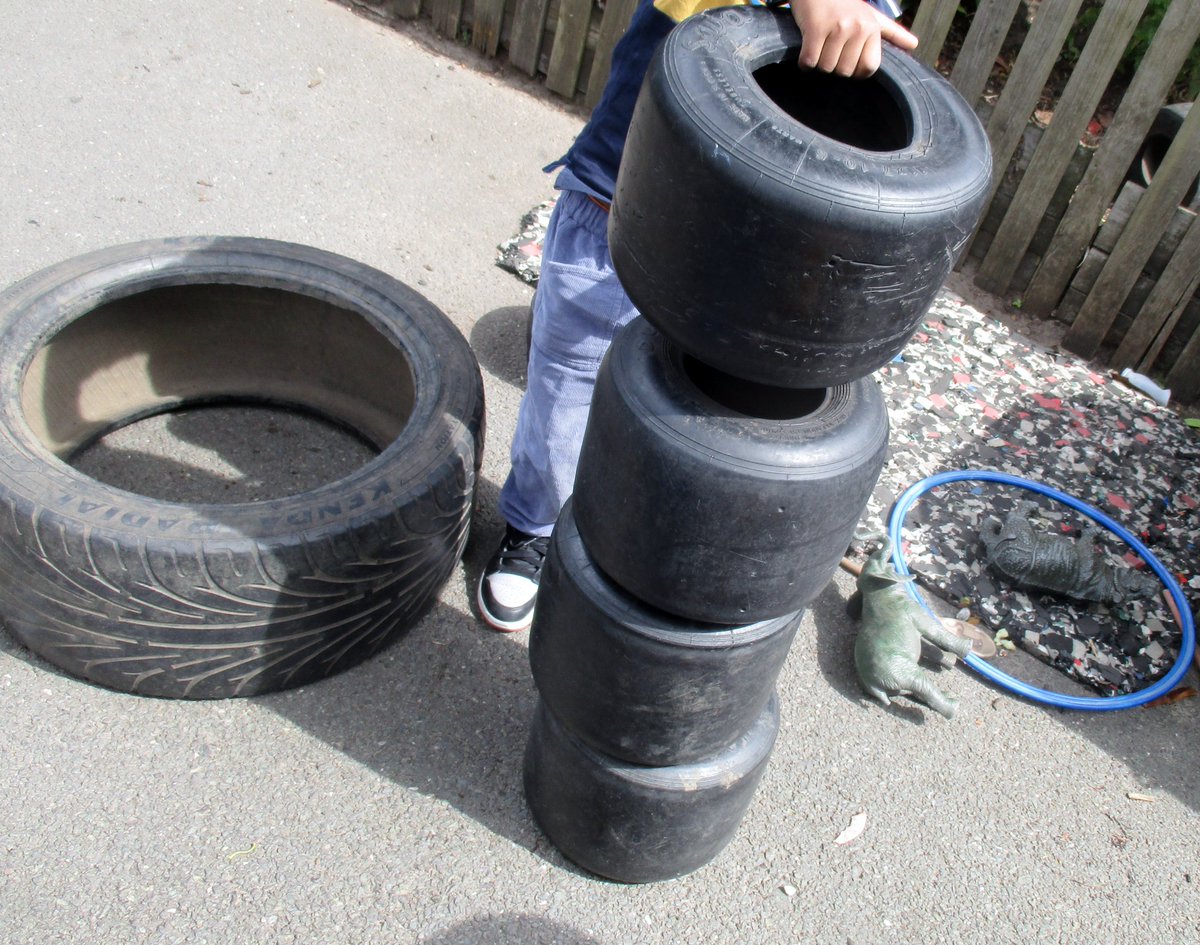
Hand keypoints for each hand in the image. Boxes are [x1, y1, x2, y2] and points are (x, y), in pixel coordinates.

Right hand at [790, 0, 918, 77]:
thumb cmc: (844, 6)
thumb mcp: (871, 16)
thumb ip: (891, 33)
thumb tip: (914, 45)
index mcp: (872, 28)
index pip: (868, 68)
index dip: (854, 71)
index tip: (847, 60)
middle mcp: (858, 27)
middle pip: (844, 71)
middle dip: (834, 66)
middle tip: (830, 49)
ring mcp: (836, 27)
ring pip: (826, 68)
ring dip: (818, 63)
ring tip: (820, 46)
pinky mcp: (815, 29)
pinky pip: (809, 61)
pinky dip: (804, 62)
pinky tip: (807, 49)